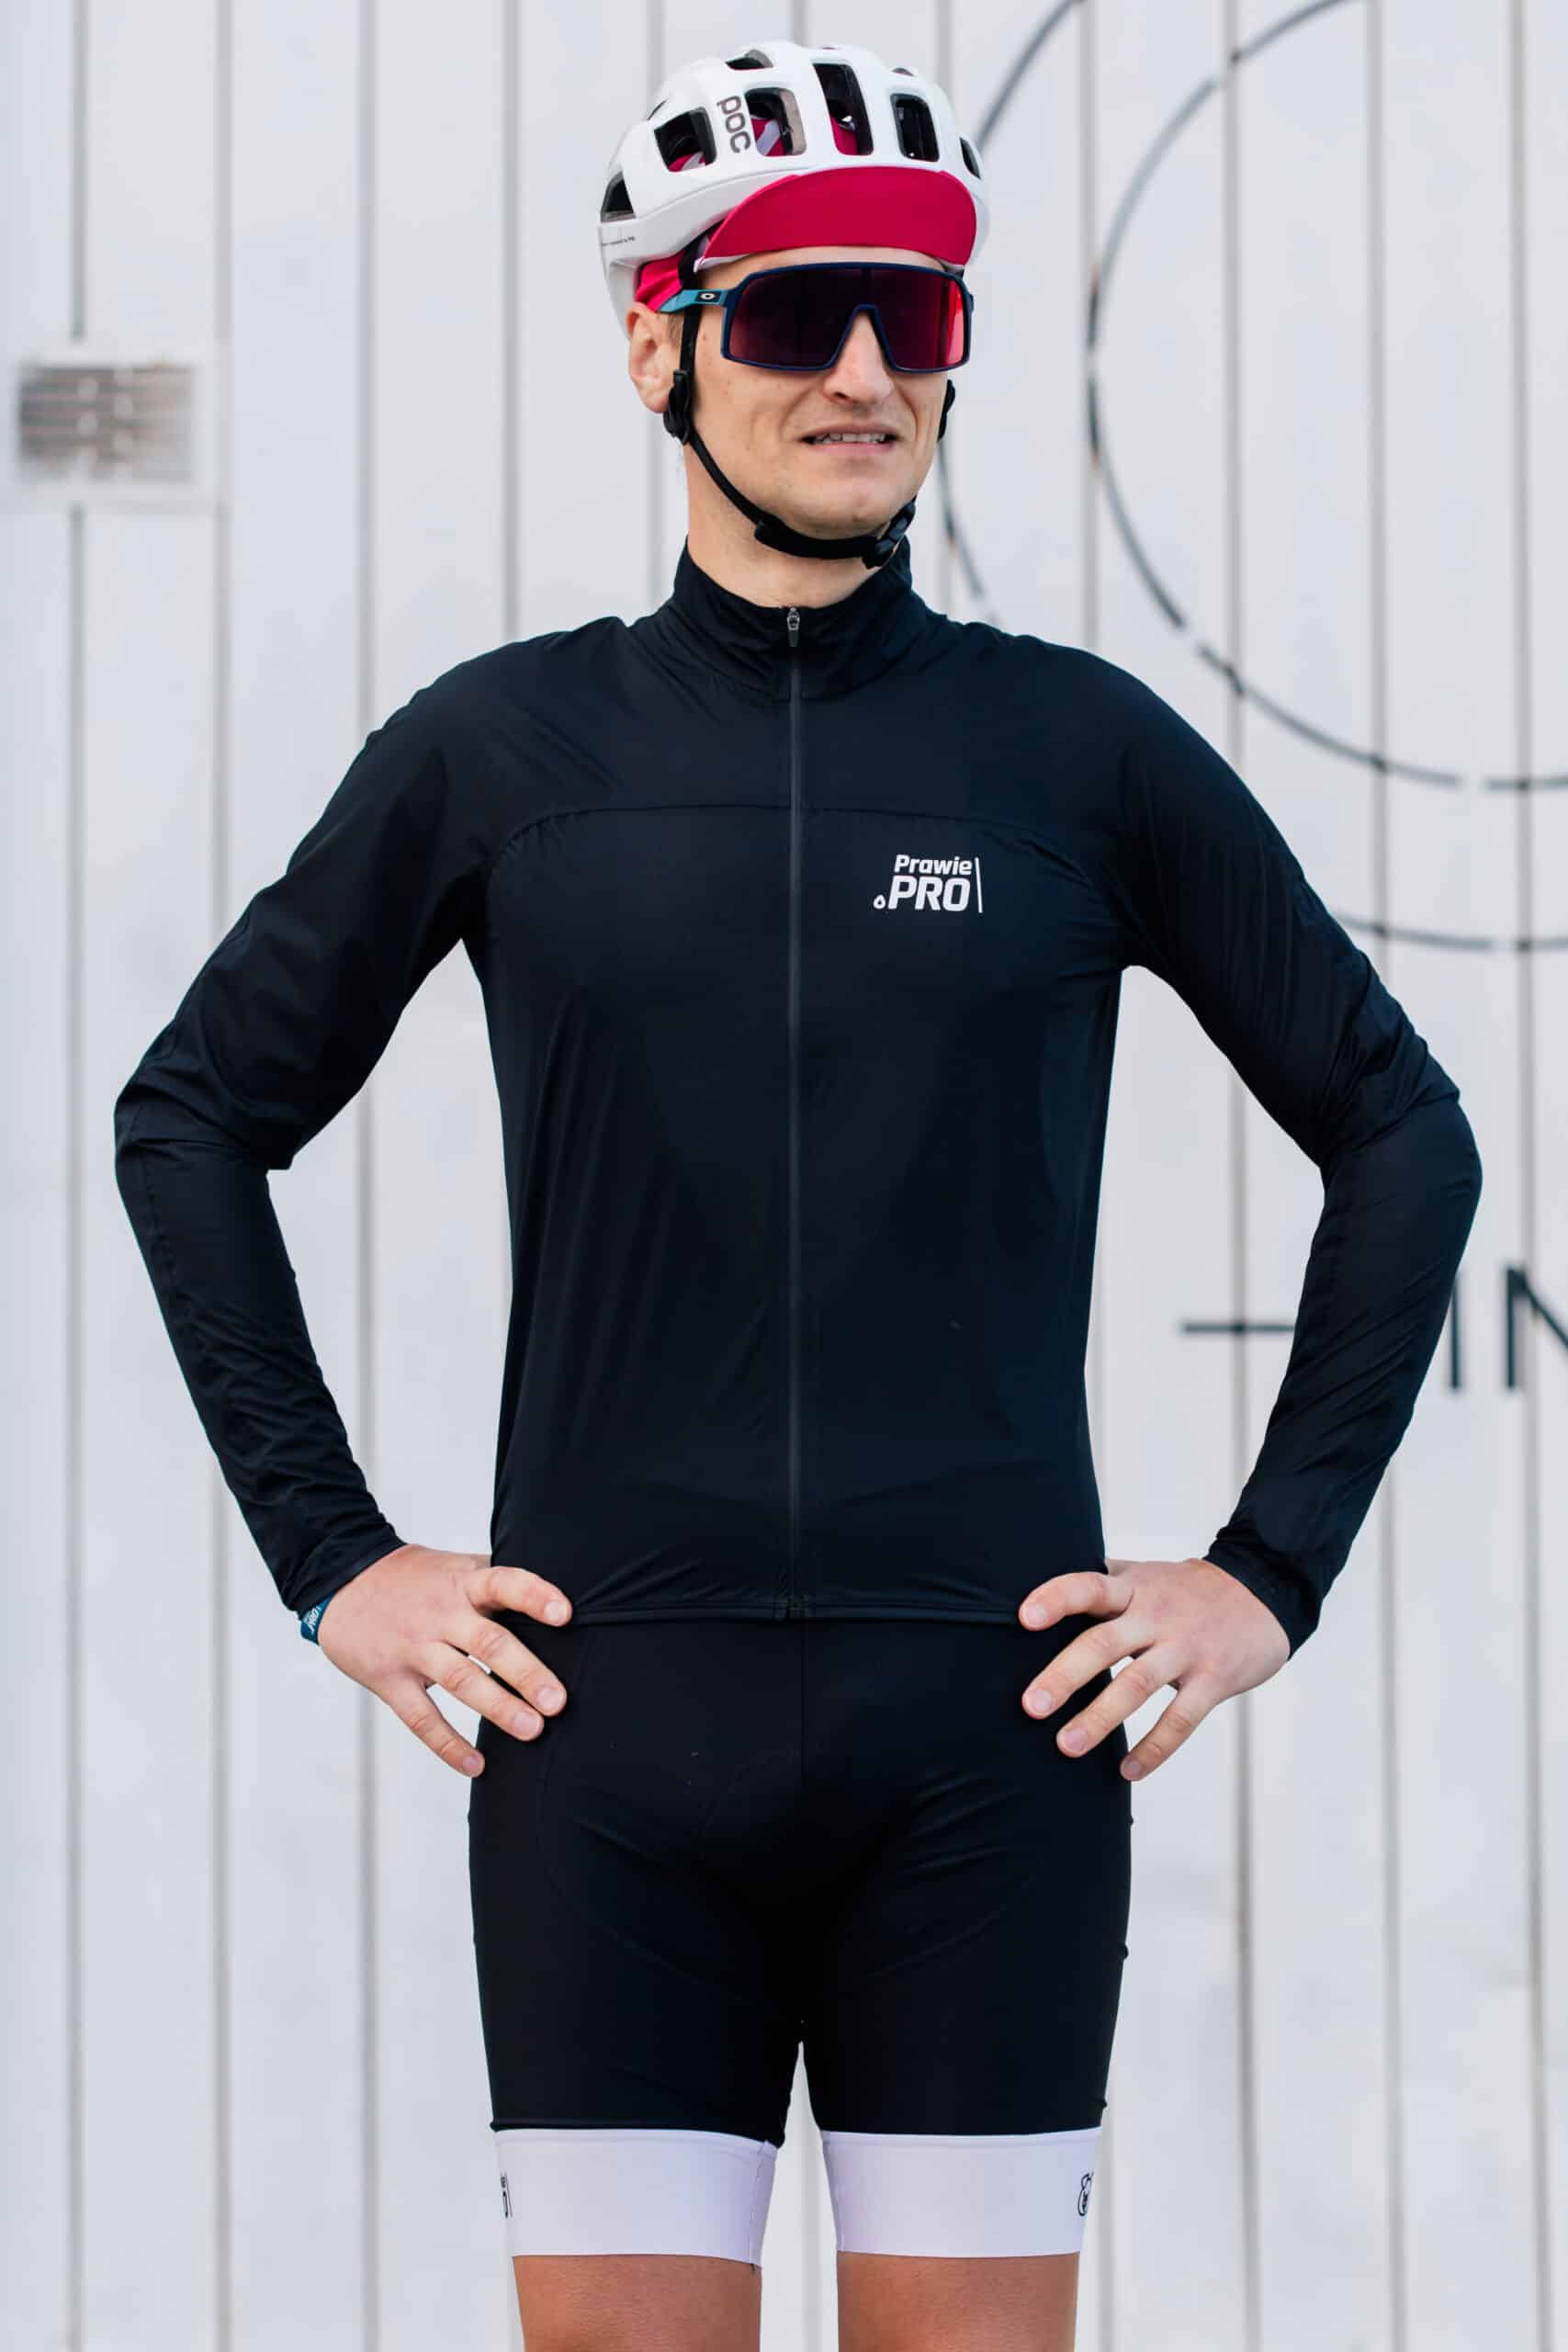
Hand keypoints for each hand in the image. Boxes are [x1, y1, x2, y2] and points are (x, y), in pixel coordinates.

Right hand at [315, 1544, 574, 1778]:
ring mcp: (414, 1648)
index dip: (535, 1596)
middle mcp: (441, 1614)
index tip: (565, 1615)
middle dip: (526, 1673)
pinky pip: (421, 1717)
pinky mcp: (389, 1679)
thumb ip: (498, 1582)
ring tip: (533, 1731)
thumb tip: (563, 1599)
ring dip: (498, 1708)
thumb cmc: (416, 1579)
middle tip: (558, 1702)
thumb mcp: (456, 1566)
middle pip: (488, 1642)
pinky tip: (477, 1765)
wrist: (341, 1581)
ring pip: (460, 1680)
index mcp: (463, 1582)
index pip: (504, 1582)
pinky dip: (449, 1744)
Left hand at [1016, 1555, 1291, 1782]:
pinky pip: (1181, 1719)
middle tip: (1030, 1706)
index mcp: (1132, 1589)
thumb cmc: (1184, 1589)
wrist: (1262, 1590)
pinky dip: (1154, 1748)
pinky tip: (1127, 1772)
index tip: (1023, 1618)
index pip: (1088, 1586)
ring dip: (1100, 1719)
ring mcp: (1186, 1648)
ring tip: (1066, 1747)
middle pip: (1104, 1643)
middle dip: (1065, 1676)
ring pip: (1137, 1685)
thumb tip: (1035, 1593)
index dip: (1056, 1599)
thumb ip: (1100, 1583)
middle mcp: (1155, 1615)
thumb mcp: (1143, 1575)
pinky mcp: (1214, 1679)